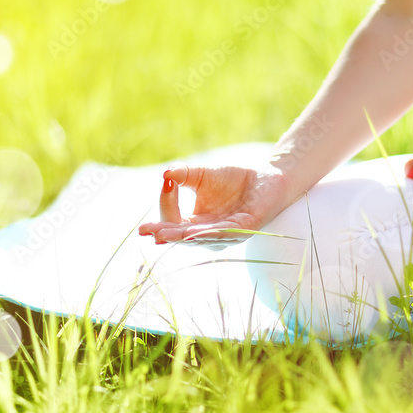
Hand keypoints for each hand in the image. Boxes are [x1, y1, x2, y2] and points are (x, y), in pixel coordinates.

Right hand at [138, 163, 293, 249]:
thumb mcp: (202, 176)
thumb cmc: (235, 181)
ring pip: (200, 237)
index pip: (173, 221)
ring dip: (182, 236)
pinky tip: (195, 231)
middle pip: (182, 236)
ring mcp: (227, 235)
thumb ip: (184, 175)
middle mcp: (209, 235)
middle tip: (144, 231)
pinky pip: (225, 232)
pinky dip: (209, 232)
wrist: (268, 178)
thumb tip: (165, 174)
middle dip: (163, 233)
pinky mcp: (246, 229)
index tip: (166, 181)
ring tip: (163, 235)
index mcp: (196, 225)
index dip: (166, 203)